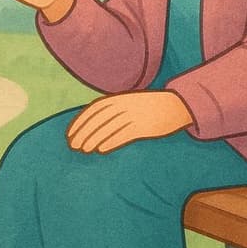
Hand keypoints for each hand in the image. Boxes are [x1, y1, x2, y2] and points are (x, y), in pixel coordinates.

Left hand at [67, 91, 193, 153]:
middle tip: (74, 146)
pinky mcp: (144, 126)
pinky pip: (124, 135)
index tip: (70, 134)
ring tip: (85, 150)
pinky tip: (101, 150)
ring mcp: (134, 115)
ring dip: (94, 139)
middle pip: (99, 120)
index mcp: (119, 97)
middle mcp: (124, 105)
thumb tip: (92, 125)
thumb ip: (112, 110)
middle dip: (84, 133)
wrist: (176, 105)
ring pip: (109, 128)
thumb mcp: (129, 103)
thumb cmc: (148, 107)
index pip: (93, 110)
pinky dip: (111, 142)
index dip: (80, 122)